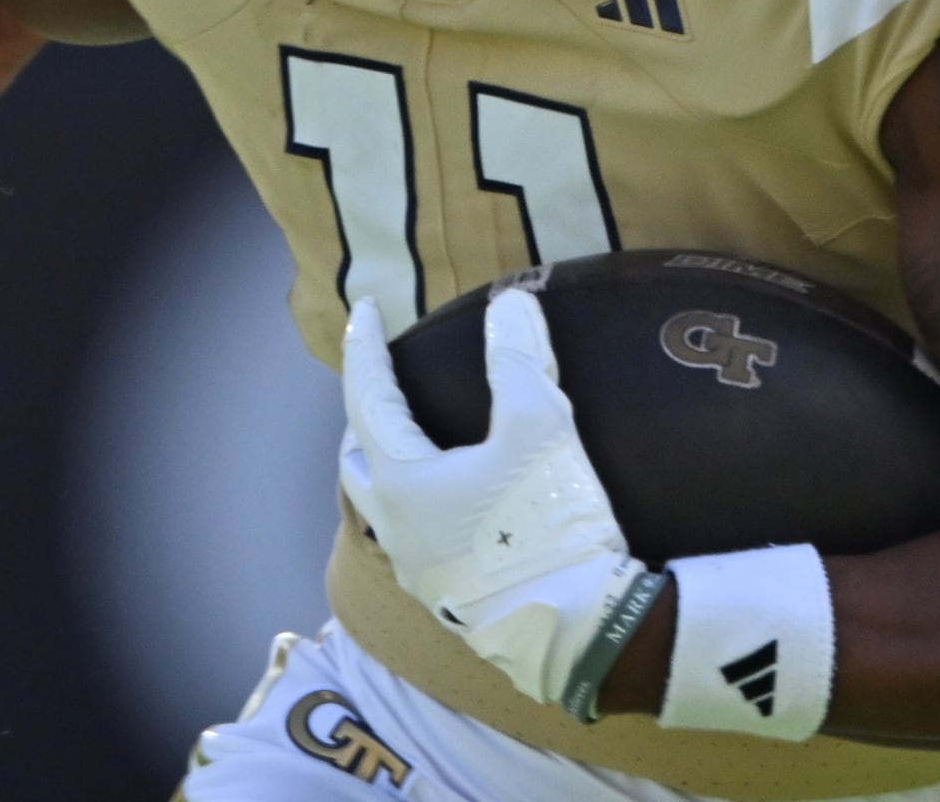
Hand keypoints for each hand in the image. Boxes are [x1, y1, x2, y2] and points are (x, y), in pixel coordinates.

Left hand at [340, 289, 655, 711]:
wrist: (580, 634)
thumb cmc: (546, 527)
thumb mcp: (539, 428)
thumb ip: (519, 359)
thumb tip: (511, 303)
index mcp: (400, 480)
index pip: (367, 397)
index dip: (366, 347)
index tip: (366, 308)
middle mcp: (395, 526)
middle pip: (359, 459)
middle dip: (365, 416)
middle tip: (384, 383)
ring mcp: (418, 569)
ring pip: (382, 503)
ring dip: (389, 463)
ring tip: (417, 439)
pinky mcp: (449, 597)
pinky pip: (416, 535)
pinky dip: (420, 500)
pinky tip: (454, 500)